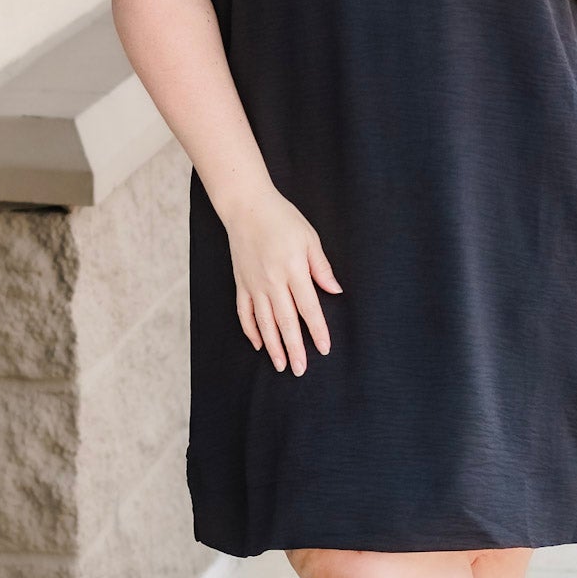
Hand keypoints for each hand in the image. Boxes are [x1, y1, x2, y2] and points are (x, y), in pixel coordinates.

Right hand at [225, 188, 342, 375]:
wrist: (246, 207)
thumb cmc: (283, 219)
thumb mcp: (310, 238)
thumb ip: (321, 267)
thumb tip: (335, 290)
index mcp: (293, 270)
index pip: (308, 308)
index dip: (317, 330)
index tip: (324, 349)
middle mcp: (272, 281)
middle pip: (285, 322)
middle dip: (294, 348)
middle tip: (300, 370)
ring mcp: (254, 284)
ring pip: (264, 322)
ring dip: (273, 346)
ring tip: (281, 366)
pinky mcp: (241, 283)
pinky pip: (245, 313)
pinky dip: (251, 330)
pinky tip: (259, 345)